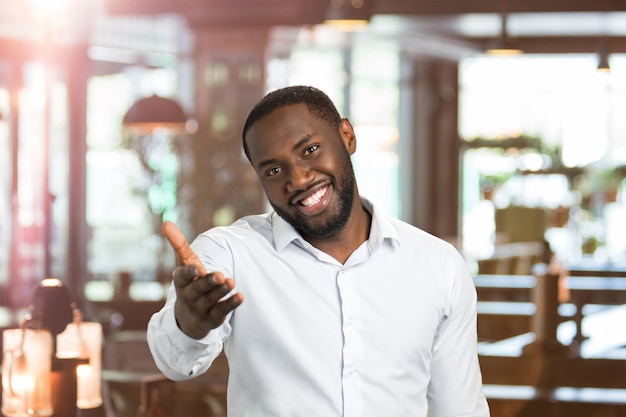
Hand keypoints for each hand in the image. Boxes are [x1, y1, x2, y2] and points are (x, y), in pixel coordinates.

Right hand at [162, 221, 243, 338]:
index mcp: (181, 282)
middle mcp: (189, 296)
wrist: (188, 318)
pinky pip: (222, 311)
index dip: (191, 273)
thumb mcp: (183, 264)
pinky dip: (231, 304)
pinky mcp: (213, 317)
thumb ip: (178, 244)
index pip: (183, 277)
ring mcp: (200, 308)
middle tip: (220, 275)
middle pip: (199, 288)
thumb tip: (166, 222)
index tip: (199, 268)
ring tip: (231, 282)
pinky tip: (241, 296)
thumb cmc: (188, 283)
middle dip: (209, 282)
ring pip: (211, 299)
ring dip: (222, 291)